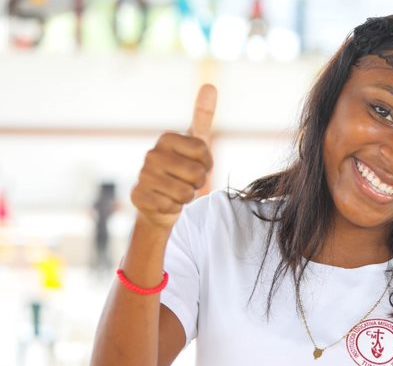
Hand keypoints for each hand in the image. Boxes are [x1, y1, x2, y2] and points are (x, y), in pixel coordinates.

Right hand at [130, 84, 216, 230]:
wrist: (161, 200)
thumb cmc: (183, 169)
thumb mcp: (197, 144)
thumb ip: (203, 117)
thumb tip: (210, 85)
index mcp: (167, 139)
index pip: (204, 153)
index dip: (207, 164)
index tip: (198, 164)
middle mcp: (152, 154)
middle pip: (196, 174)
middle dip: (198, 182)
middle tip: (187, 181)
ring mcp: (143, 175)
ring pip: (184, 193)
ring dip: (186, 196)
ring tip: (177, 191)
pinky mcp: (138, 196)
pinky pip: (171, 207)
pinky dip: (173, 208)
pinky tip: (165, 202)